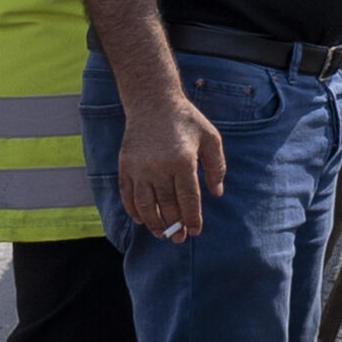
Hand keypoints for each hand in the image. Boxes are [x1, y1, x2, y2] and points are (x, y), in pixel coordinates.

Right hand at [115, 86, 226, 241]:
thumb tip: (216, 194)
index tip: (195, 232)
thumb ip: (216, 167)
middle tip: (178, 239)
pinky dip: (133, 209)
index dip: (192, 218)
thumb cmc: (186, 121)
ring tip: (161, 234)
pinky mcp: (124, 166)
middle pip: (165, 204)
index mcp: (182, 161)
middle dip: (173, 225)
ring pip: (144, 204)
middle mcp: (158, 167)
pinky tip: (141, 220)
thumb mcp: (211, 138)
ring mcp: (138, 167)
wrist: (152, 102)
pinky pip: (127, 194)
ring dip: (152, 222)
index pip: (188, 198)